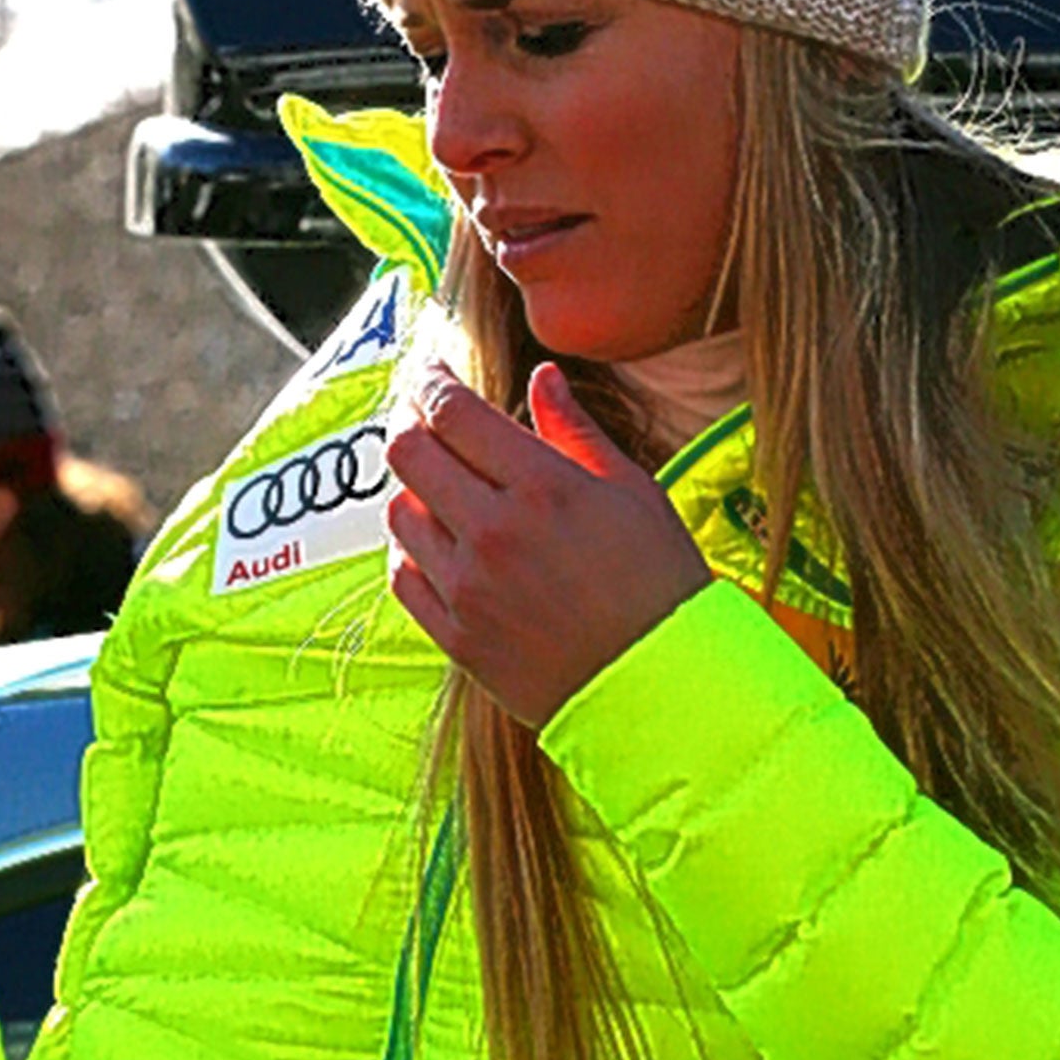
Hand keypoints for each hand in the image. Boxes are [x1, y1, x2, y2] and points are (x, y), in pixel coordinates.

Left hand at [385, 362, 710, 726]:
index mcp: (542, 487)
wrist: (659, 686)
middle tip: (425, 418)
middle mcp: (494, 532)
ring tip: (441, 485)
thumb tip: (542, 377)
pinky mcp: (457, 638)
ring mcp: (469, 589)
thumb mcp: (633, 491)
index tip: (432, 373)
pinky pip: (403, 578)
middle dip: (410, 422)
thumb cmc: (659, 583)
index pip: (454, 413)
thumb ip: (576, 431)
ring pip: (399, 513)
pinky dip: (410, 549)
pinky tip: (437, 542)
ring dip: (412, 487)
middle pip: (409, 453)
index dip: (432, 381)